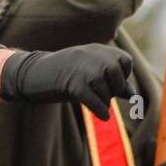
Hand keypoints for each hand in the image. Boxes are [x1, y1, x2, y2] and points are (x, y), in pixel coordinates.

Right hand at [0, 44, 133, 118]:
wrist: (32, 73)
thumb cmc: (63, 74)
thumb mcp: (89, 72)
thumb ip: (111, 80)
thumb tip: (133, 96)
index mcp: (97, 49)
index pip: (125, 61)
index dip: (121, 75)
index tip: (108, 81)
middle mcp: (92, 56)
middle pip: (117, 78)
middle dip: (113, 90)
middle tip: (98, 93)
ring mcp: (83, 70)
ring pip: (106, 93)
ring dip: (103, 102)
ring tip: (89, 100)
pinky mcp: (75, 85)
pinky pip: (96, 102)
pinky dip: (101, 111)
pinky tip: (103, 116)